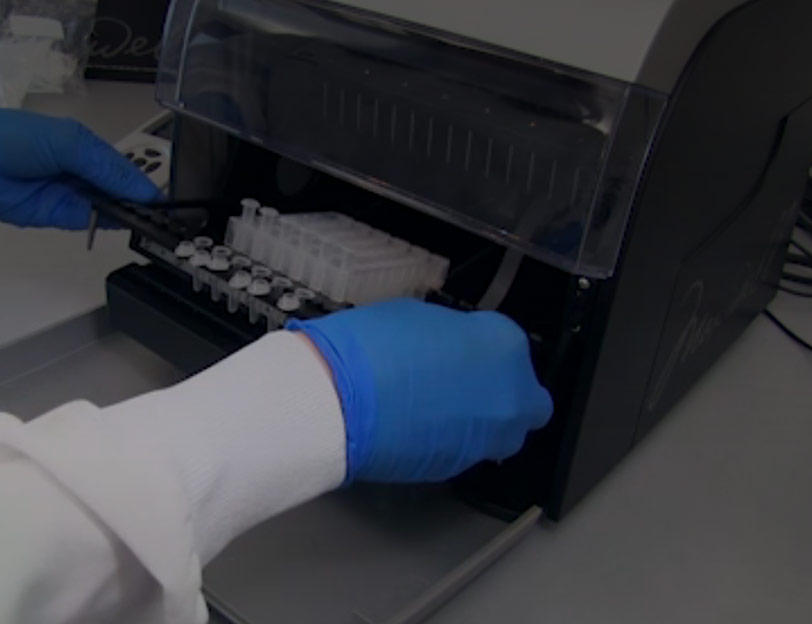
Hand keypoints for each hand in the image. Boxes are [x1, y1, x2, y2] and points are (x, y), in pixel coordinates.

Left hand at [0, 109, 160, 229]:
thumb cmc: (7, 138)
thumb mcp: (66, 142)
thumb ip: (105, 165)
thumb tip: (138, 187)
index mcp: (86, 146)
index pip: (126, 169)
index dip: (144, 184)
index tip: (162, 200)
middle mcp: (81, 171)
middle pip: (121, 190)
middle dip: (139, 201)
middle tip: (161, 215)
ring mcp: (71, 194)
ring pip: (110, 207)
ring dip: (128, 214)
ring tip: (148, 221)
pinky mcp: (60, 216)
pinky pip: (92, 222)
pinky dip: (109, 224)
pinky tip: (124, 224)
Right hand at [289, 298, 552, 482]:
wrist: (339, 400)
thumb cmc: (373, 348)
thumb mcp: (420, 317)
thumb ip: (454, 337)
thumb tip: (453, 348)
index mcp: (504, 344)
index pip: (512, 348)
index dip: (484, 350)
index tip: (465, 353)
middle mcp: (510, 395)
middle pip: (527, 401)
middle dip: (503, 395)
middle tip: (464, 386)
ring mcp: (489, 437)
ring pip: (502, 433)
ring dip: (481, 423)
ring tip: (438, 410)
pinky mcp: (460, 468)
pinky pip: (468, 451)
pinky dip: (452, 442)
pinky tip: (418, 428)